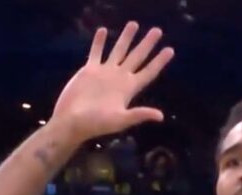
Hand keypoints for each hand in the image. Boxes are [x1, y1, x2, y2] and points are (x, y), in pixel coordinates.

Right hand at [51, 22, 174, 142]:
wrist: (71, 121)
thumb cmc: (96, 124)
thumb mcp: (120, 120)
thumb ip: (139, 115)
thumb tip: (160, 116)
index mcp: (129, 88)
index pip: (148, 71)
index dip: (159, 61)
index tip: (170, 50)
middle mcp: (119, 78)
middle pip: (137, 57)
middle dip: (147, 44)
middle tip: (158, 30)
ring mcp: (105, 73)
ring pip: (118, 50)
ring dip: (126, 38)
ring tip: (134, 24)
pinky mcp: (89, 70)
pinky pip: (96, 52)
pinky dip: (99, 42)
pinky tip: (103, 30)